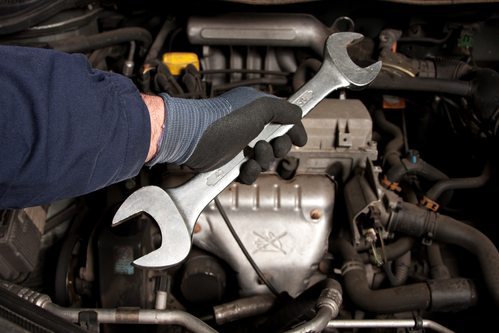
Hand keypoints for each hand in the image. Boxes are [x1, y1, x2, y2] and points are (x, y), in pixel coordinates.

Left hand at [147, 87, 306, 182]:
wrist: (194, 139)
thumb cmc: (221, 119)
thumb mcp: (260, 107)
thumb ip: (284, 109)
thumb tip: (297, 114)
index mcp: (257, 109)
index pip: (284, 119)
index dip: (293, 129)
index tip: (300, 139)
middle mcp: (250, 126)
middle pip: (277, 143)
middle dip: (278, 148)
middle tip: (273, 146)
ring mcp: (240, 145)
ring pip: (265, 160)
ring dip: (264, 160)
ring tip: (254, 155)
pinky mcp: (231, 162)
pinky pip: (250, 173)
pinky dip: (250, 173)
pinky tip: (244, 167)